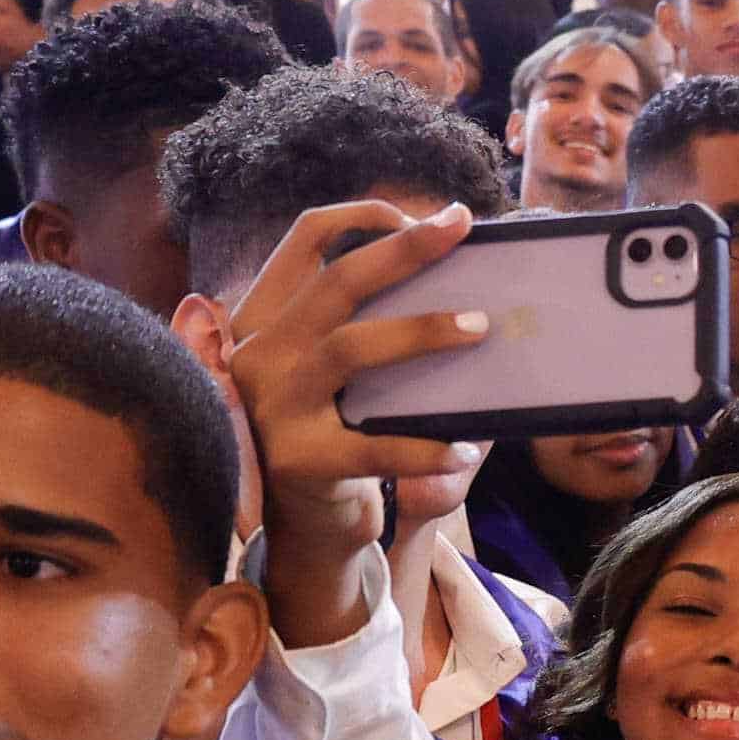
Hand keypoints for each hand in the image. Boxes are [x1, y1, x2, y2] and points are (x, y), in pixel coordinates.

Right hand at [217, 198, 489, 647]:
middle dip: (403, 249)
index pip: (303, 239)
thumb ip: (376, 322)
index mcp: (266, 318)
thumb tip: (463, 275)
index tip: (423, 215)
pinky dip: (427, 447)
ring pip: (349, 348)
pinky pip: (374, 446)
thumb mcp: (346, 370)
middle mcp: (258, 354)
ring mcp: (272, 408)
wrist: (308, 525)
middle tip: (460, 228)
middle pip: (335, 283)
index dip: (362, 215)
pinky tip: (466, 448)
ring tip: (480, 328)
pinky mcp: (298, 462)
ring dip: (420, 331)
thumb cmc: (343, 431)